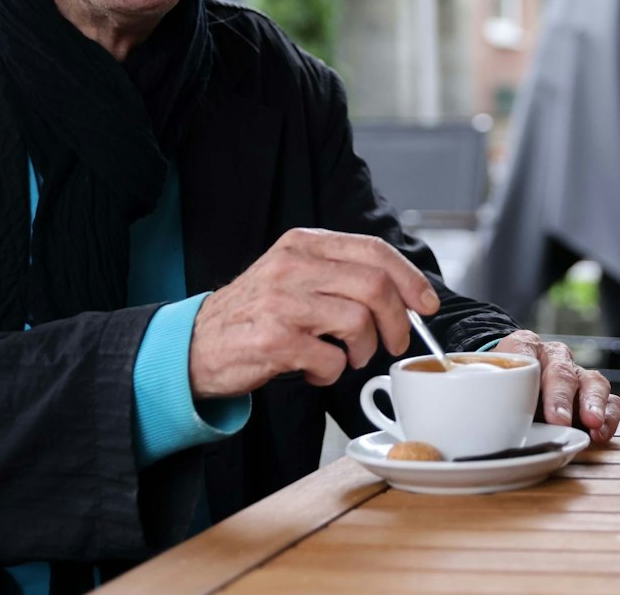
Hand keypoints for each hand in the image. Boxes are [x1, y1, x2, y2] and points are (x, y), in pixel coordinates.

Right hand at [189, 228, 440, 397]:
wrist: (194, 346)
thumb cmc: (254, 315)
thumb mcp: (292, 277)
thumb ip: (339, 276)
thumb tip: (404, 295)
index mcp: (302, 245)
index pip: (373, 251)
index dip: (409, 279)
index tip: (425, 304)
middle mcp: (291, 267)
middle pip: (374, 286)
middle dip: (397, 321)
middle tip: (394, 343)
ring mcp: (281, 303)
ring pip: (357, 323)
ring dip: (363, 351)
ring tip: (346, 358)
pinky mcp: (273, 341)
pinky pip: (331, 360)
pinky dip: (333, 374)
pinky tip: (315, 371)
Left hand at [492, 330, 619, 444]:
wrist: (512, 383)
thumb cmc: (499, 387)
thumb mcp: (487, 386)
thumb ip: (488, 398)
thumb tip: (482, 427)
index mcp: (523, 346)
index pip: (528, 352)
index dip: (534, 380)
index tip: (539, 407)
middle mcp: (554, 357)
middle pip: (562, 372)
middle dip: (562, 398)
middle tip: (560, 421)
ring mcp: (578, 375)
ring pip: (593, 381)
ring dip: (593, 404)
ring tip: (593, 425)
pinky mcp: (594, 395)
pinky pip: (611, 401)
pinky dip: (610, 416)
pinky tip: (600, 434)